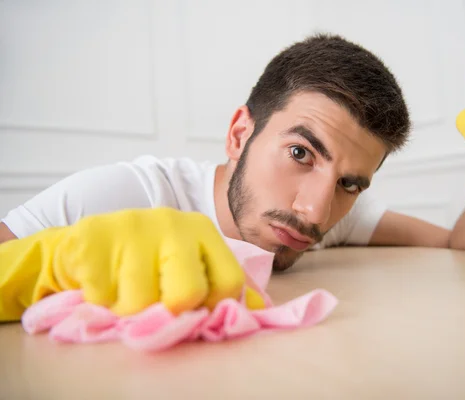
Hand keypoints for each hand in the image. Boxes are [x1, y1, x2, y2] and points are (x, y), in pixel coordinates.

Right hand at [0, 207, 264, 320]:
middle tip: (156, 301)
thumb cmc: (149, 255)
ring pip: (140, 301)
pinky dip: (100, 300)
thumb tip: (258, 308)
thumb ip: (221, 282)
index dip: (214, 306)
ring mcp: (132, 226)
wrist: (91, 239)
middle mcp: (172, 222)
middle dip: (170, 309)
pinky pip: (102, 296)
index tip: (195, 307)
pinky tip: (102, 282)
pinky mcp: (93, 237)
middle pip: (187, 293)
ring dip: (128, 308)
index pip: (229, 281)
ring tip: (124, 289)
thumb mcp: (191, 259)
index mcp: (202, 229)